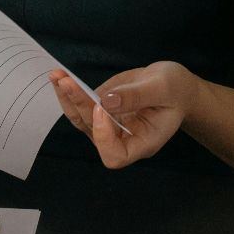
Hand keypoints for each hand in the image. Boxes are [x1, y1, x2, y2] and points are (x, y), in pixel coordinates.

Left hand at [46, 62, 198, 169]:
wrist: (174, 86)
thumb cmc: (176, 91)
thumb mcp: (162, 89)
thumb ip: (136, 96)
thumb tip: (106, 101)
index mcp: (143, 143)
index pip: (115, 156)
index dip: (104, 137)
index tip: (101, 108)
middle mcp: (123, 139)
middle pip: (93, 132)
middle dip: (80, 106)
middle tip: (68, 82)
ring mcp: (109, 126)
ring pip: (81, 120)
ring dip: (67, 99)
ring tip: (57, 77)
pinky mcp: (101, 110)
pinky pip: (80, 107)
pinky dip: (69, 93)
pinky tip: (60, 77)